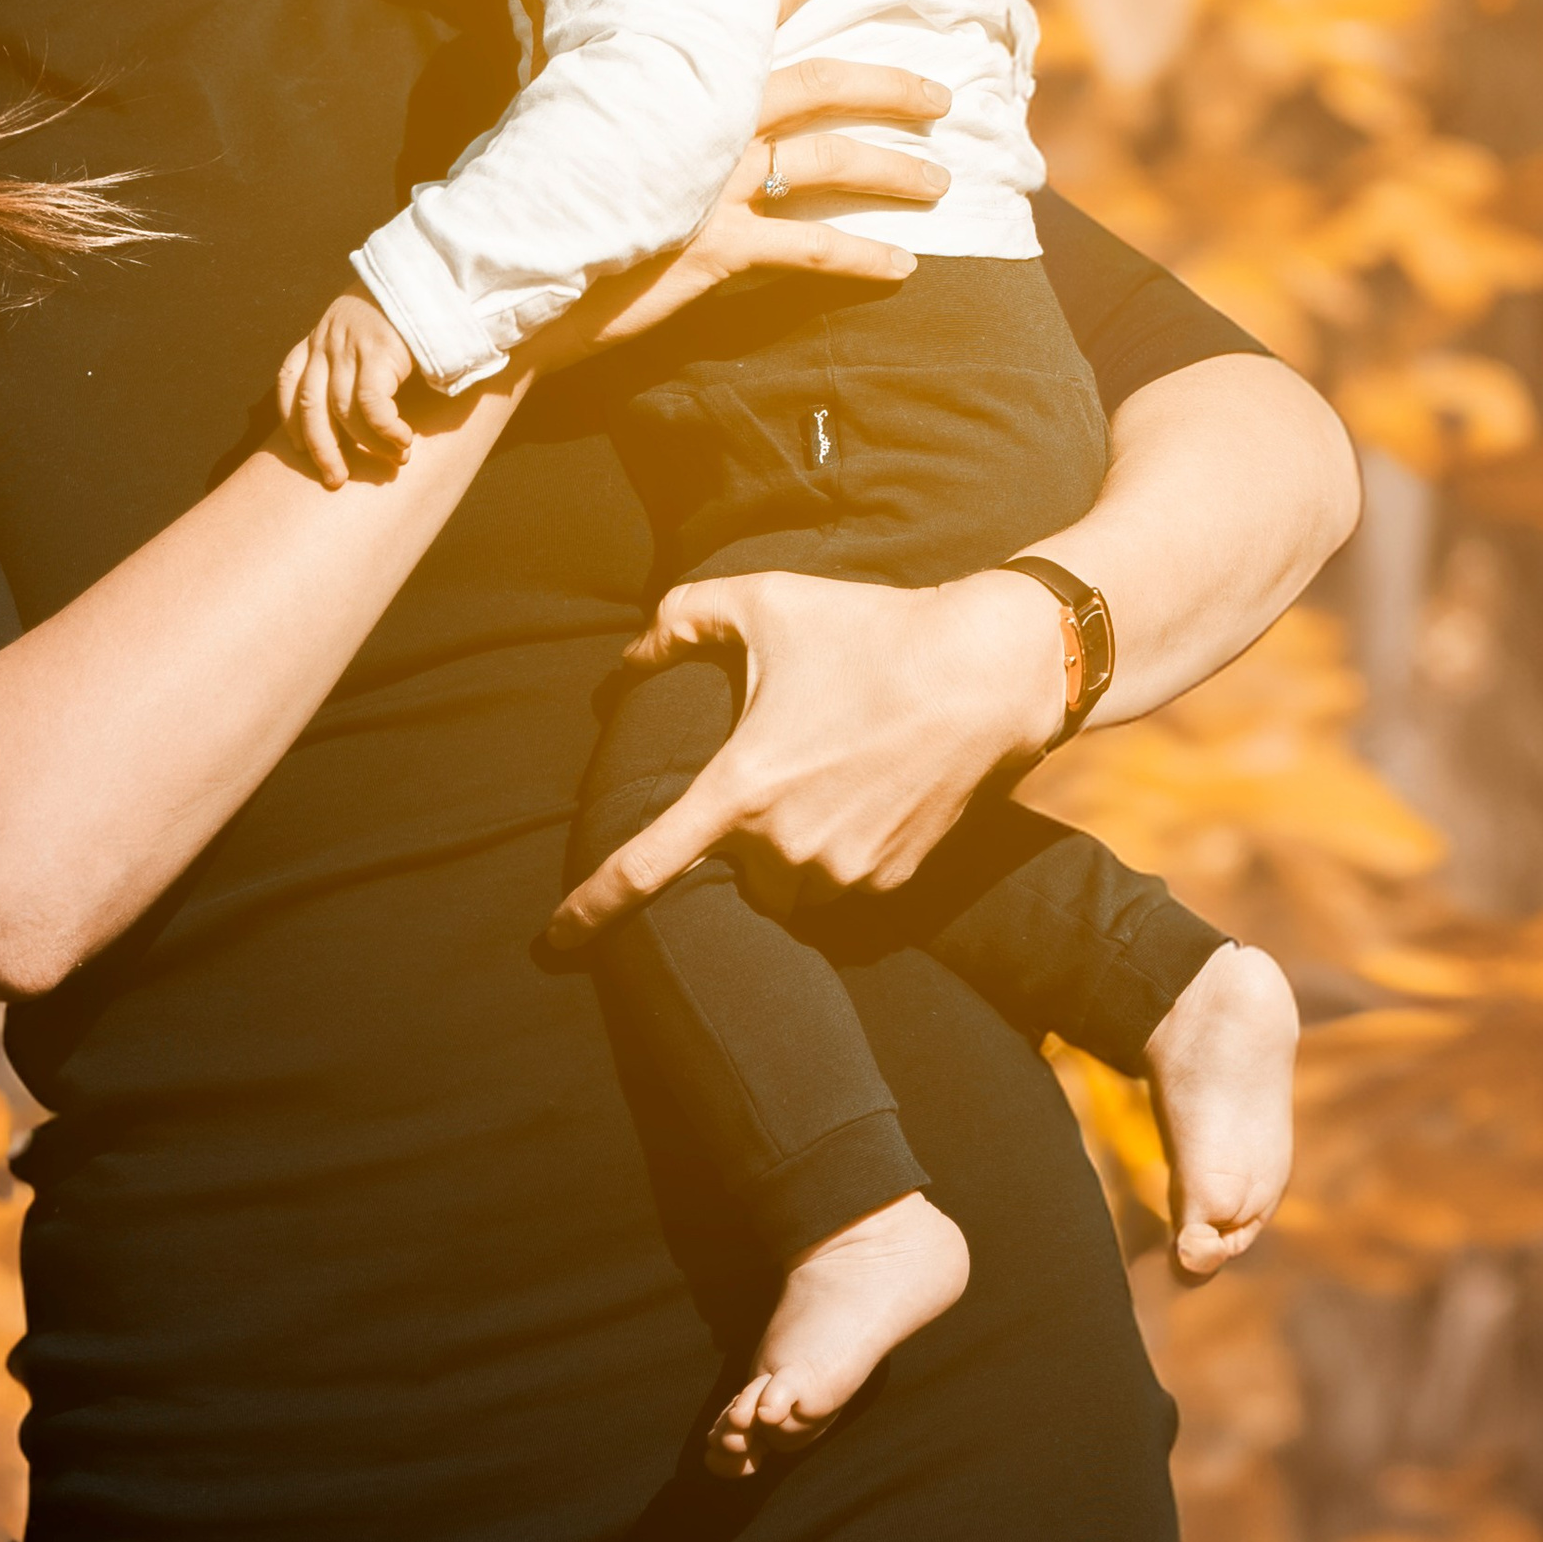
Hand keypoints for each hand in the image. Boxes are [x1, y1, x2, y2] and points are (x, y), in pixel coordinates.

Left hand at [275, 287, 418, 489]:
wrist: (433, 273)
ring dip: (368, 445)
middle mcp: (328, 341)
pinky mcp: (378, 352)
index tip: (299, 448)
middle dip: (321, 450)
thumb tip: (353, 404)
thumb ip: (353, 356)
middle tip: (336, 479)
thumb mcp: (366, 327)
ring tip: (393, 461)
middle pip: (310, 408)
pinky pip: (372, 406)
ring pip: (343, 412)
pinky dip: (386, 431)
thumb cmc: (409, 308)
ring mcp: (350, 346)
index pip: (289, 381)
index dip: (290, 419)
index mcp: (320, 335)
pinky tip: (403, 442)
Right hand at [523, 0, 956, 373]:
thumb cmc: (531, 182)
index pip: (755, 5)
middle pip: (821, 85)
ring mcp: (715, 184)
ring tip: (942, 180)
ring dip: (894, 171)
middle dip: (891, 84)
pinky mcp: (718, 249)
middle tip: (944, 93)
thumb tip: (555, 6)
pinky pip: (811, 249)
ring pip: (830, 163)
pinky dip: (863, 258)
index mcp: (678, 79)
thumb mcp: (558, 105)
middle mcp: (707, 122)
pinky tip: (906, 266)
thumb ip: (582, 61)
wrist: (508, 264)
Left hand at [548, 566, 1068, 940]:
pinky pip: (841, 887)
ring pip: (785, 886)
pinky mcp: (892, 881)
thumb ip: (681, 619)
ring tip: (827, 782)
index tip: (554, 938)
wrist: (988, 673)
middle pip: (731, 870)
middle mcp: (786, 845)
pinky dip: (839, 856)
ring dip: (787, 852)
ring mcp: (844, 871)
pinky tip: (868, 796)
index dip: (591, 907)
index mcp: (741, 787)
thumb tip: (629, 656)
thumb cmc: (871, 630)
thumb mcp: (766, 602)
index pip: (646, 866)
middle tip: (782, 770)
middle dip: (740, 835)